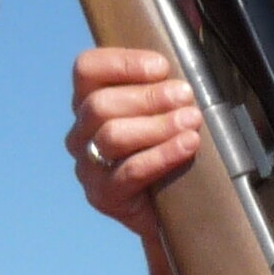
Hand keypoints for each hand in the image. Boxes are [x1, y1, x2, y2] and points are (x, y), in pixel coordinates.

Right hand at [68, 47, 200, 229]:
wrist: (176, 211)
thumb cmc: (172, 151)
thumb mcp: (166, 112)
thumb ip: (164, 87)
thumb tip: (185, 65)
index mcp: (90, 102)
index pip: (87, 69)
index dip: (121, 63)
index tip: (162, 67)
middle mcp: (81, 132)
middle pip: (99, 104)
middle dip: (148, 97)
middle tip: (186, 96)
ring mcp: (88, 166)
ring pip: (111, 136)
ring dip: (157, 124)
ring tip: (191, 121)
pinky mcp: (103, 196)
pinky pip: (129, 171)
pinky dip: (162, 154)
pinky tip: (188, 145)